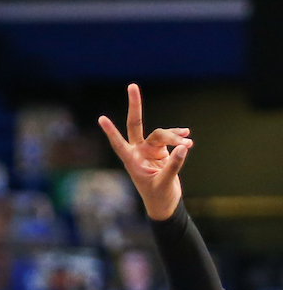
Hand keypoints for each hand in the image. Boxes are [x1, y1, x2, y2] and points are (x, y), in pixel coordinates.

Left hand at [98, 83, 191, 220]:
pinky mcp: (161, 150)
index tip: (101, 118)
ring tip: (188, 143)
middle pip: (135, 124)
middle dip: (135, 105)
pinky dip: (178, 137)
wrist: (165, 203)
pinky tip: (187, 137)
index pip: (119, 143)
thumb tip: (185, 146)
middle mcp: (138, 151)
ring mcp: (149, 149)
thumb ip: (174, 164)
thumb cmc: (158, 197)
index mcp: (132, 161)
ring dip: (175, 137)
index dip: (111, 132)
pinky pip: (170, 138)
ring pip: (161, 134)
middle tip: (132, 85)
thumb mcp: (165, 182)